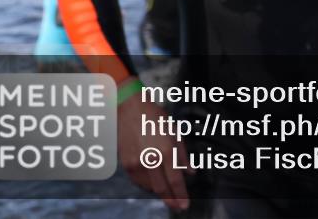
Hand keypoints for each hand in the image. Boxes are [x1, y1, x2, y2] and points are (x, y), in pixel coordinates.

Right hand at [117, 89, 191, 210]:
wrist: (129, 109)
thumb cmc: (154, 117)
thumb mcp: (174, 132)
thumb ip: (183, 155)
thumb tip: (191, 172)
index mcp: (165, 151)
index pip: (175, 180)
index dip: (181, 195)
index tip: (185, 205)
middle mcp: (150, 160)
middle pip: (162, 189)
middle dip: (171, 201)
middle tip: (178, 208)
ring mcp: (136, 163)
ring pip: (150, 187)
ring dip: (160, 192)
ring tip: (168, 193)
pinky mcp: (126, 165)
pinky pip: (139, 182)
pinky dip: (148, 185)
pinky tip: (154, 185)